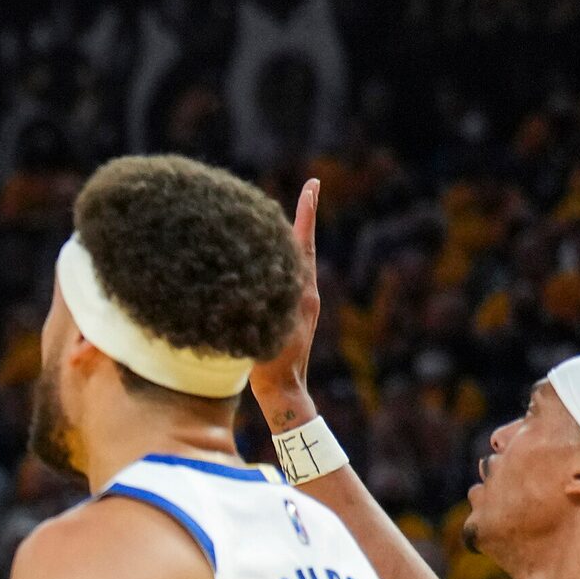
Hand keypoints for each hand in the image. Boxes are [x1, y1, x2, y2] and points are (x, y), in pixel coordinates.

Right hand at [249, 176, 322, 430]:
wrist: (285, 392)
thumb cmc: (272, 365)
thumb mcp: (269, 330)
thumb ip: (271, 302)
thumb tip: (266, 273)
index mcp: (302, 293)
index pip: (303, 245)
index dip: (306, 215)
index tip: (312, 186)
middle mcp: (306, 293)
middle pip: (303, 247)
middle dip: (303, 219)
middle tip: (309, 189)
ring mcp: (302, 303)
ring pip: (296, 262)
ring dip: (289, 240)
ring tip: (284, 217)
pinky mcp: (295, 313)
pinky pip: (289, 278)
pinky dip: (281, 263)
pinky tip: (269, 258)